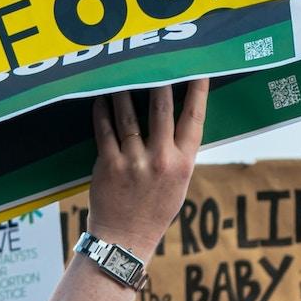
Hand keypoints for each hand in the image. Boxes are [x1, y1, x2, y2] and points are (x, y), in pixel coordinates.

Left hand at [87, 81, 207, 253]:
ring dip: (124, 91)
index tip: (198, 70)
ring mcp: (134, 162)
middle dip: (158, 81)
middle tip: (154, 61)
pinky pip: (105, 130)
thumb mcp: (179, 184)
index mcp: (183, 163)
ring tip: (121, 75)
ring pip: (129, 115)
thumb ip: (179, 154)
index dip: (198, 92)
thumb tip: (178, 121)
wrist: (125, 239)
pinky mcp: (108, 164)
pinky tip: (101, 99)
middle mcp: (161, 160)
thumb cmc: (154, 210)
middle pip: (161, 109)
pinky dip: (103, 111)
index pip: (194, 119)